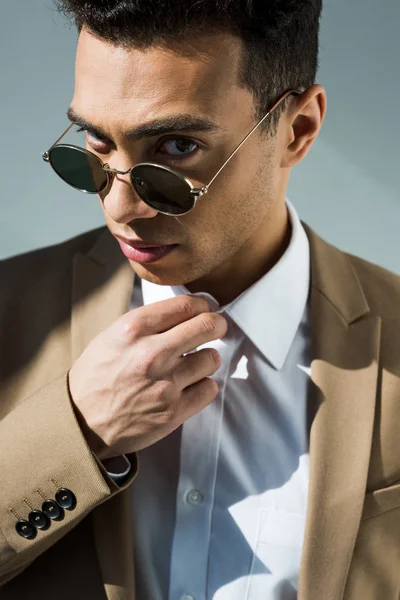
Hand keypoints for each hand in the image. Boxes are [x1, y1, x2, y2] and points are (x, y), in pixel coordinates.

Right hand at [68, 295, 227, 459]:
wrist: (82, 422)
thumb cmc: (96, 376)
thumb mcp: (112, 336)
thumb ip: (148, 323)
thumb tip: (185, 312)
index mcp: (134, 329)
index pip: (186, 305)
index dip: (202, 305)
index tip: (205, 309)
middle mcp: (152, 353)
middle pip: (207, 326)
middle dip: (216, 325)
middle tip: (215, 328)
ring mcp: (165, 384)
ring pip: (212, 358)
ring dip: (206, 359)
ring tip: (193, 363)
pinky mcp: (173, 411)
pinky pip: (209, 389)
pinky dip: (202, 386)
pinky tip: (189, 386)